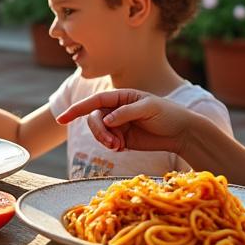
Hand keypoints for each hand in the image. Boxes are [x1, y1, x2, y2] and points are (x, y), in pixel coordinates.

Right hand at [53, 89, 191, 154]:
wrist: (182, 133)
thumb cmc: (168, 114)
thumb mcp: (149, 108)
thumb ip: (126, 112)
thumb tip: (107, 120)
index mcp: (121, 96)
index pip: (95, 101)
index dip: (77, 109)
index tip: (62, 118)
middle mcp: (116, 109)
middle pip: (94, 119)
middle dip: (98, 131)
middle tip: (111, 144)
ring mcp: (118, 125)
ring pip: (99, 132)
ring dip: (104, 140)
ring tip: (118, 147)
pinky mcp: (122, 139)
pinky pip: (107, 143)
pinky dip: (111, 146)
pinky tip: (122, 148)